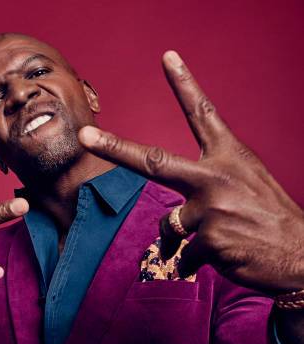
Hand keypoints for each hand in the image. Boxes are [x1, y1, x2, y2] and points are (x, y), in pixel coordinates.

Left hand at [79, 51, 303, 294]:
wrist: (300, 255)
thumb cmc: (270, 219)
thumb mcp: (248, 184)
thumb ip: (209, 186)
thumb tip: (174, 216)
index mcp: (230, 156)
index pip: (203, 114)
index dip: (185, 85)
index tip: (168, 58)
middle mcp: (216, 176)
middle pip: (153, 160)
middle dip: (115, 148)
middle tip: (85, 137)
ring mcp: (210, 208)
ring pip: (170, 226)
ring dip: (185, 238)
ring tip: (221, 240)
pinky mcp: (207, 239)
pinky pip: (183, 255)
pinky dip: (195, 261)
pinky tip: (224, 256)